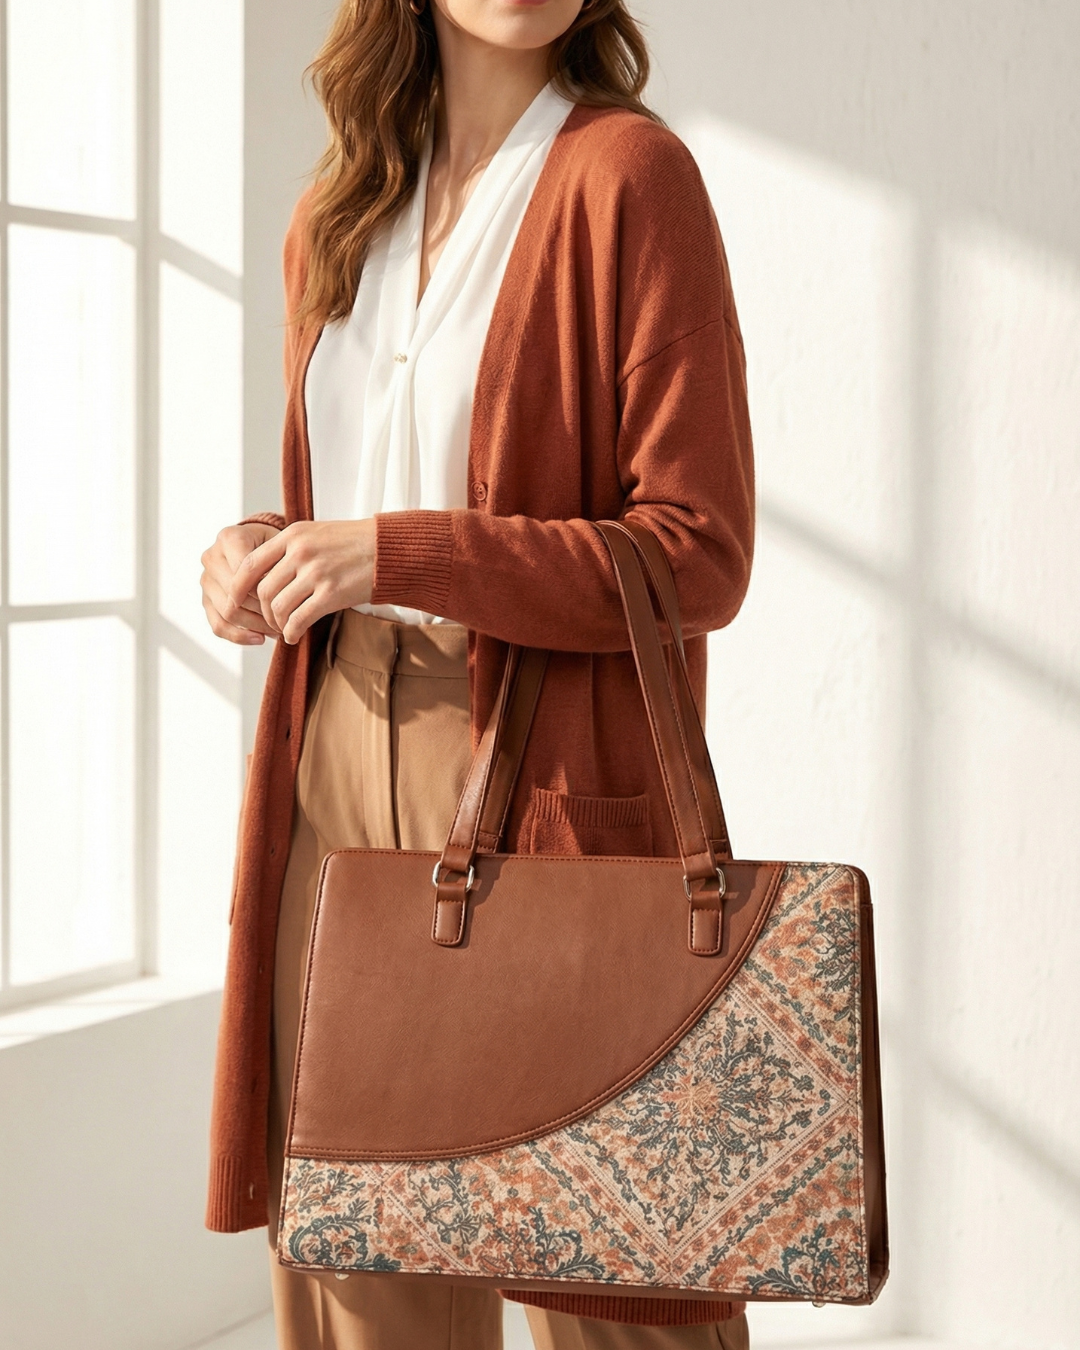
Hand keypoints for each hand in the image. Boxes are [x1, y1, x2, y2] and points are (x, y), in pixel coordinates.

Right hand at [201, 522, 282, 644]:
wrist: (262, 545)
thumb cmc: (277, 546)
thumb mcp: (283, 546)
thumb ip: (278, 564)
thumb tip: (279, 598)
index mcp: (229, 537)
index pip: (246, 573)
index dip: (267, 591)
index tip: (288, 602)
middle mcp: (212, 557)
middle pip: (236, 595)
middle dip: (263, 611)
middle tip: (287, 621)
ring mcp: (206, 579)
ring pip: (228, 613)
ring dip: (256, 626)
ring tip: (278, 630)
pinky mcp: (206, 599)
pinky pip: (218, 625)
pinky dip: (239, 637)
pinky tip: (260, 639)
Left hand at [228, 519, 376, 645]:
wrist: (389, 549)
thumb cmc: (354, 543)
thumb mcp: (316, 533)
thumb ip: (289, 549)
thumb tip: (263, 575)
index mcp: (293, 535)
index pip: (250, 564)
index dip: (237, 587)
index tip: (235, 602)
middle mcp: (301, 552)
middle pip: (263, 590)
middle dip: (262, 612)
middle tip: (270, 621)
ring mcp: (316, 573)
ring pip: (279, 607)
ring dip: (277, 624)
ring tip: (284, 628)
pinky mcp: (332, 593)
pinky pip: (299, 619)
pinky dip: (291, 632)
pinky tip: (294, 636)